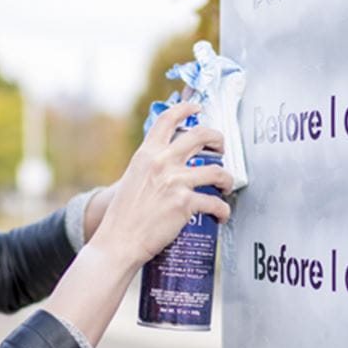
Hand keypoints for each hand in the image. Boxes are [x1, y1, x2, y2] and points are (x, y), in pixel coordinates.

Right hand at [90, 102, 234, 270]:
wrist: (119, 240)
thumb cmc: (124, 216)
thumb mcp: (133, 179)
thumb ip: (151, 168)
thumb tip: (170, 165)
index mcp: (146, 154)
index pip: (167, 119)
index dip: (185, 108)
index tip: (197, 108)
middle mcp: (162, 162)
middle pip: (201, 135)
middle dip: (218, 139)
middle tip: (221, 147)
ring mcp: (175, 182)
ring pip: (217, 170)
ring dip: (228, 178)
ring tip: (226, 186)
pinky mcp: (185, 203)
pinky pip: (215, 203)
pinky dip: (223, 211)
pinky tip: (221, 215)